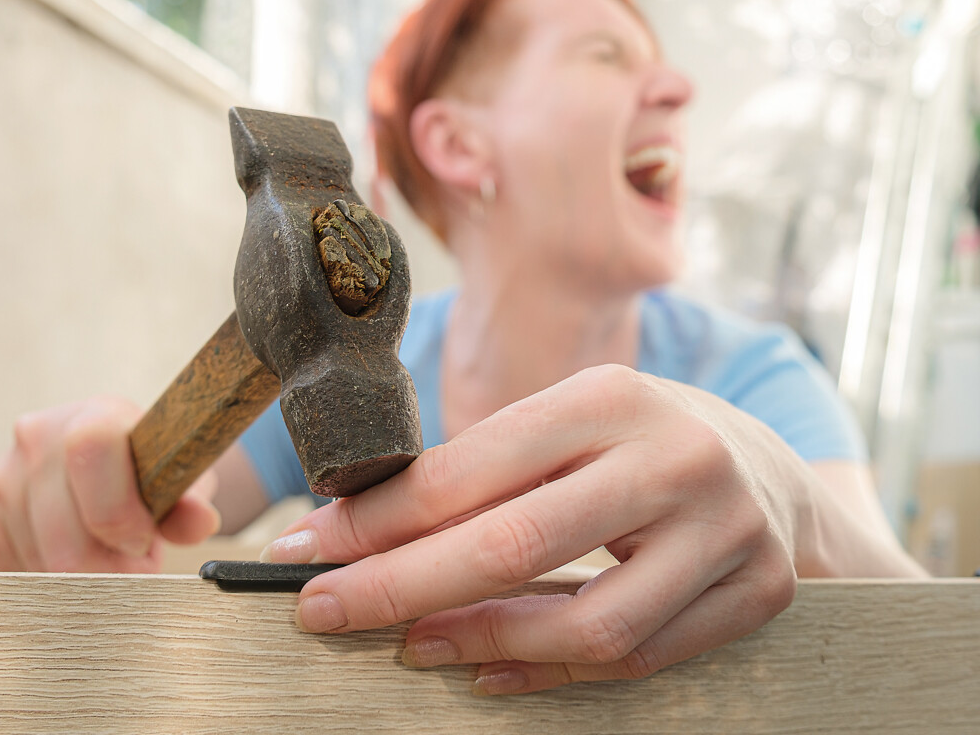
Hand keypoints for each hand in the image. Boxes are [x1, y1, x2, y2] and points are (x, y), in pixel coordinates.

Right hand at [0, 396, 220, 584]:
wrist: (104, 474)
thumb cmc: (150, 476)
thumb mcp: (181, 482)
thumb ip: (189, 502)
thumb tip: (200, 521)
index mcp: (98, 415)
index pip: (93, 448)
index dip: (118, 509)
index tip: (141, 539)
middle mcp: (40, 436)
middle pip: (65, 530)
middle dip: (107, 563)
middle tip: (133, 562)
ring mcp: (3, 473)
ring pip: (41, 559)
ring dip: (83, 574)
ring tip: (108, 555)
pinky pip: (14, 570)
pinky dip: (51, 577)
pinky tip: (74, 556)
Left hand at [263, 364, 807, 694]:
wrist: (765, 467)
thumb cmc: (636, 441)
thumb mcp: (564, 427)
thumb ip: (479, 474)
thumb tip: (356, 532)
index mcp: (612, 396)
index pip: (473, 466)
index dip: (379, 518)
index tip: (306, 549)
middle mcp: (677, 456)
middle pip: (516, 543)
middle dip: (400, 587)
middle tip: (323, 610)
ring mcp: (726, 530)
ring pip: (586, 624)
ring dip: (477, 642)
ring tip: (409, 646)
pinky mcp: (755, 593)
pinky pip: (639, 659)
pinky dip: (550, 675)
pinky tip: (488, 670)